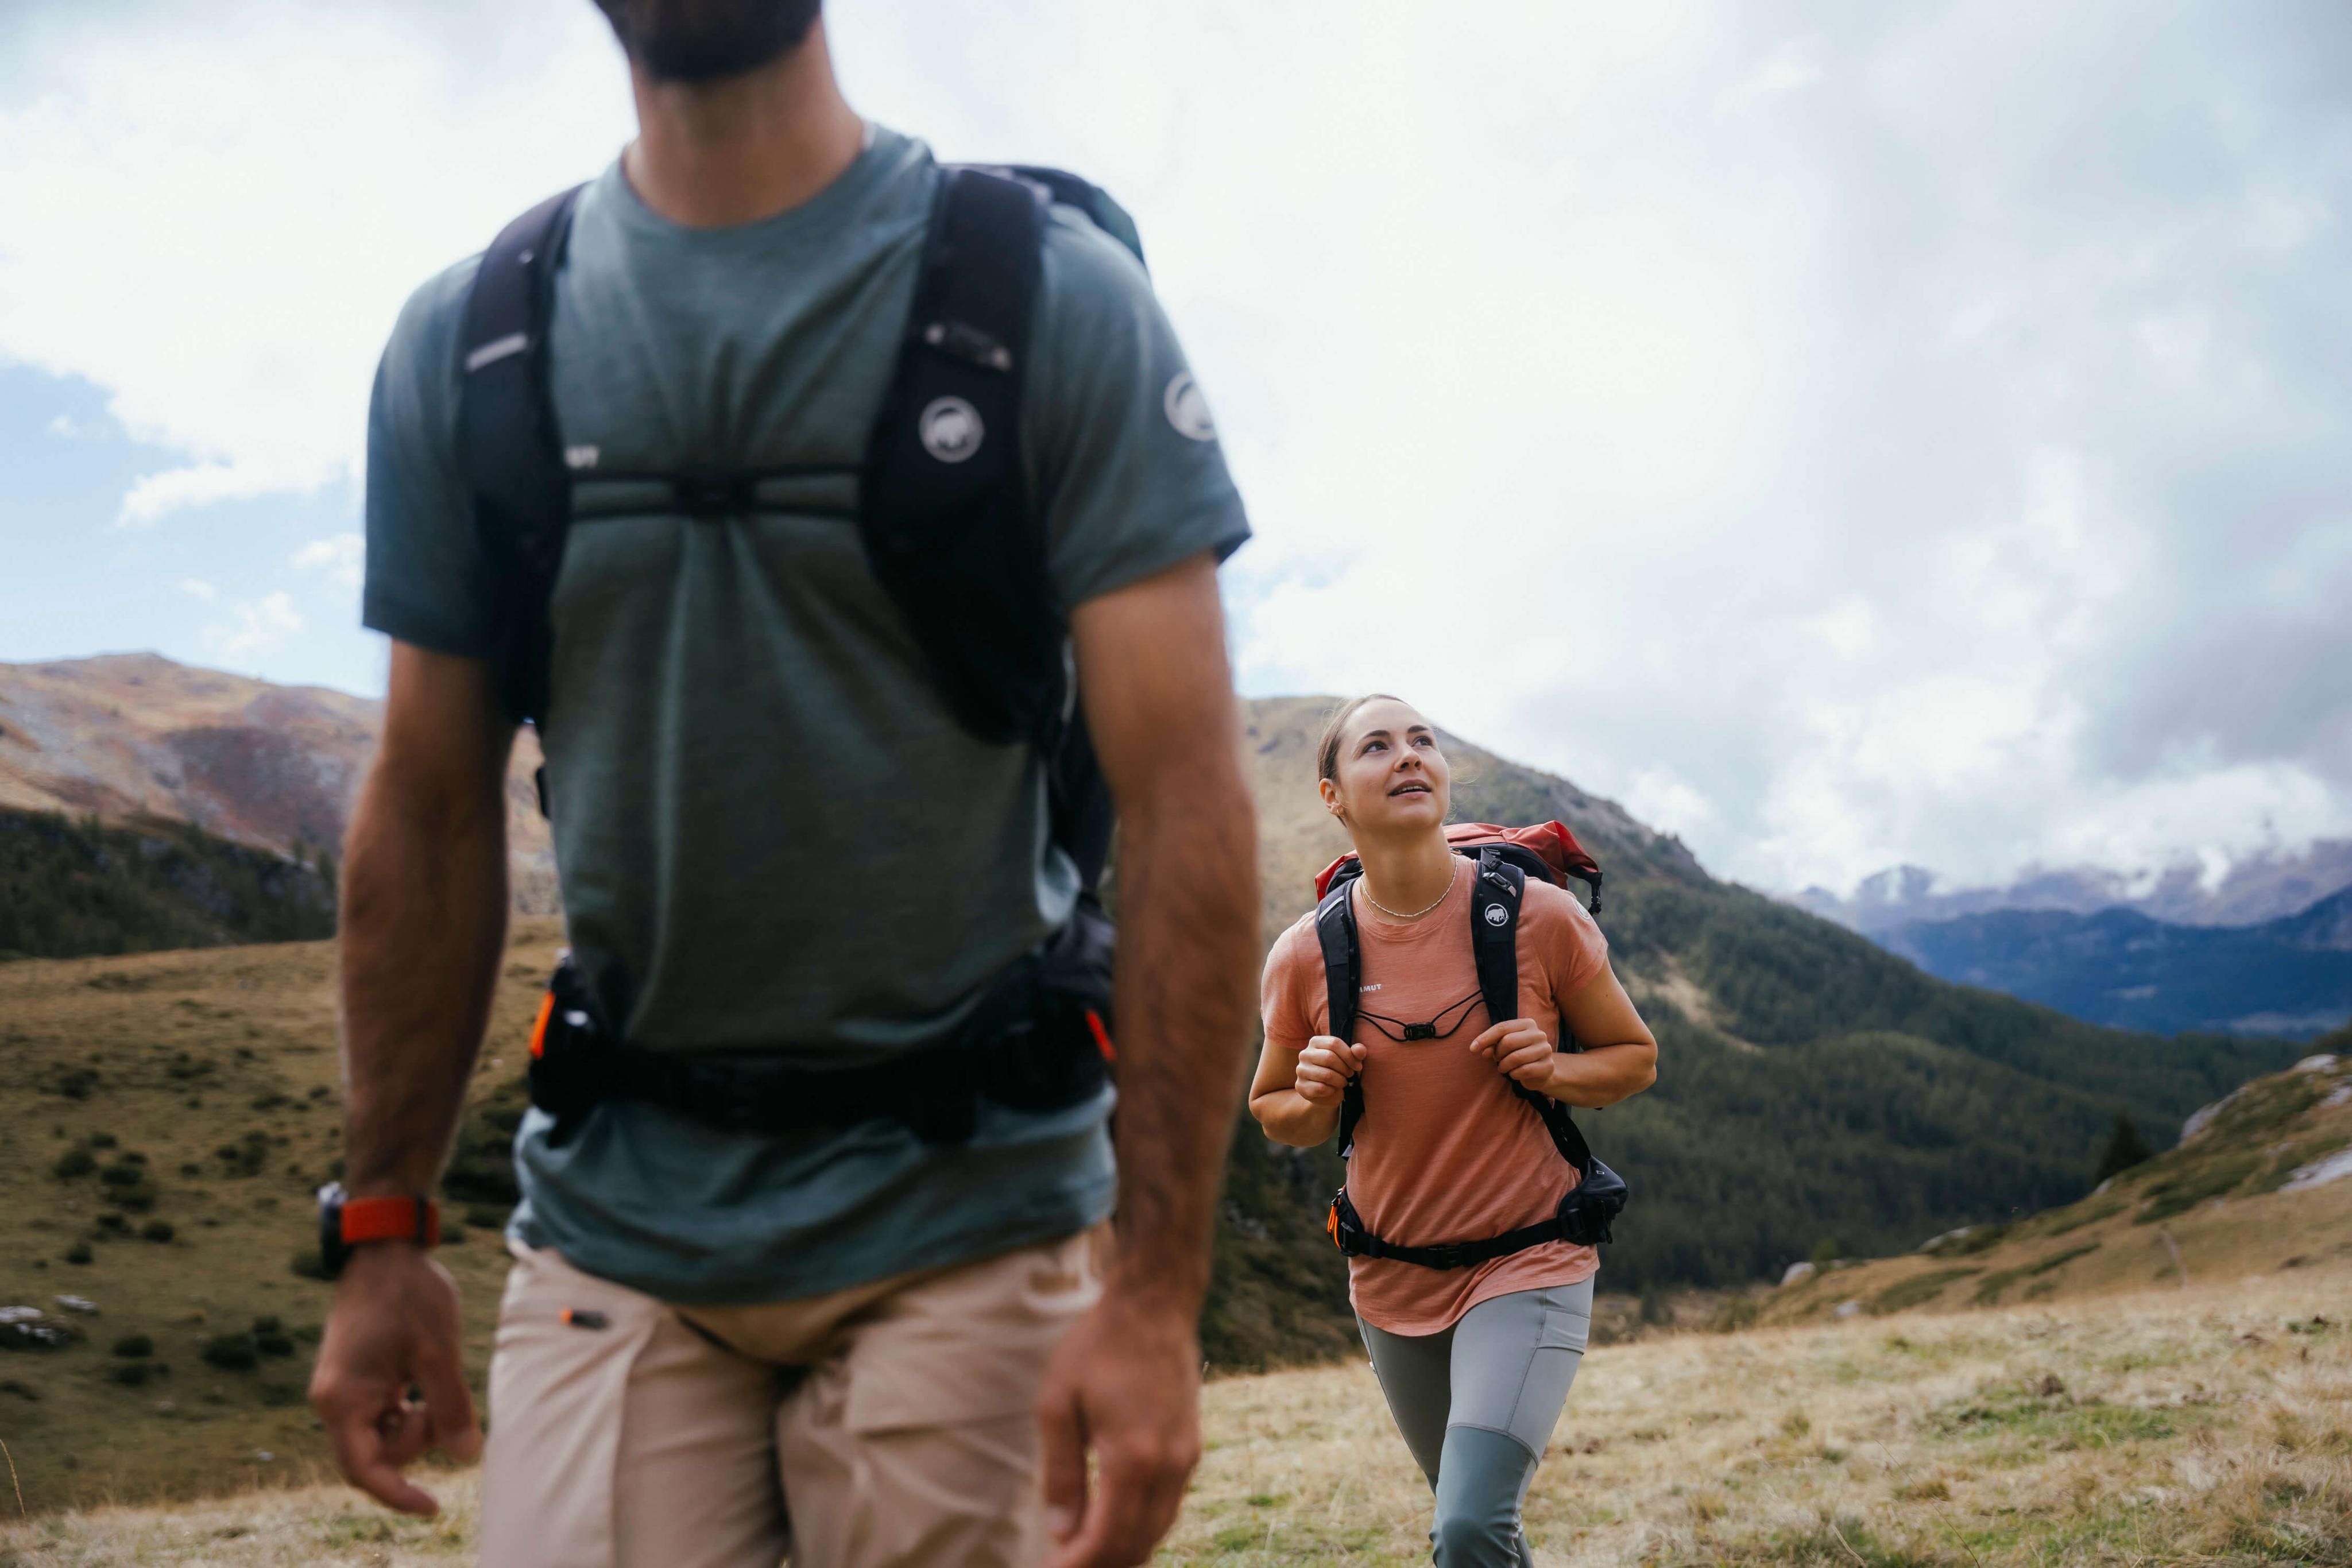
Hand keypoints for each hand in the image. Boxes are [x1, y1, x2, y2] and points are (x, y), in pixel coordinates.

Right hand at [308, 1242, 480, 1515]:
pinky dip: (411, 1409)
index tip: (435, 1508)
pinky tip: (427, 1383)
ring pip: (384, 1436)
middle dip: (417, 1441)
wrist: (385, 1250)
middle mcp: (334, 1401)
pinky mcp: (359, 1380)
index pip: (364, 1470)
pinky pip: (385, 1414)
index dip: (398, 1495)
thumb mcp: (438, 1351)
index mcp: (342, 1401)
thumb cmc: (409, 1295)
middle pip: (377, 1455)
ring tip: (436, 1380)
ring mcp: (344, 1391)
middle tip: (443, 1401)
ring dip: (417, 1424)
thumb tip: (467, 1456)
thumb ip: (450, 1405)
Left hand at [1036, 1285, 1203, 1567]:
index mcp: (1132, 1458)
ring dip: (1123, 1551)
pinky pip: (1169, 1506)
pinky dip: (1142, 1528)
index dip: (1077, 1566)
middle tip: (1063, 1566)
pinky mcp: (1192, 1448)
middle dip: (1100, 1565)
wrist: (1155, 1305)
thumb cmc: (1098, 1347)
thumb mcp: (1059, 1404)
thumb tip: (1061, 1533)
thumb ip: (1061, 1473)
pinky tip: (1115, 1526)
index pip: (1107, 1540)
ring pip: (1158, 1531)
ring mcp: (1187, 1458)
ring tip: (1084, 1554)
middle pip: (1137, 1545)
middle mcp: (1168, 1467)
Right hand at [1292, 1035, 1365, 1105]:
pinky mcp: (1300, 1086)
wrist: (1325, 1092)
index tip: (1358, 1066)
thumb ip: (1357, 1053)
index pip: (1334, 1043)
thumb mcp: (1349, 1060)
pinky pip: (1321, 1088)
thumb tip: (1360, 1050)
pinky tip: (1333, 1089)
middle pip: (1330, 1057)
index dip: (1349, 1056)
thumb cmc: (1338, 1071)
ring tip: (1342, 1082)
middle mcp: (1305, 1054)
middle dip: (1345, 1069)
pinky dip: (1332, 1090)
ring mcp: (1301, 1070)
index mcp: (1315, 1042)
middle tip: (1350, 1075)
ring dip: (1340, 1081)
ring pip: (1326, 1075)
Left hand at [1472, 1018, 1555, 1090]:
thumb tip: (1479, 1049)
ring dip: (1504, 1066)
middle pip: (1508, 1041)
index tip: (1472, 1049)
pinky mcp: (1548, 1066)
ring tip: (1504, 1068)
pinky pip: (1524, 1070)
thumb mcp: (1504, 1046)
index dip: (1485, 1038)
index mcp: (1528, 1024)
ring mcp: (1545, 1050)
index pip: (1502, 1027)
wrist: (1540, 1071)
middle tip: (1497, 1060)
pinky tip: (1514, 1074)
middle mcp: (1539, 1034)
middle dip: (1497, 1054)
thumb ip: (1491, 1044)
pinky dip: (1514, 1074)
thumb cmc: (1519, 1054)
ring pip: (1516, 1057)